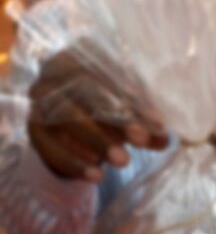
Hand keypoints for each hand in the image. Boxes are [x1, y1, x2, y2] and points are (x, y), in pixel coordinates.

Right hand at [28, 45, 167, 181]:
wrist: (67, 134)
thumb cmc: (104, 114)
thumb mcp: (126, 115)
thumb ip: (144, 124)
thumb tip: (163, 137)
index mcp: (79, 57)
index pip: (106, 72)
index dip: (133, 96)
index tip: (157, 121)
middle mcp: (54, 73)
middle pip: (86, 92)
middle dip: (117, 118)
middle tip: (142, 140)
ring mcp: (40, 101)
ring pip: (68, 118)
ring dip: (98, 141)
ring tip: (124, 162)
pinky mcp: (34, 130)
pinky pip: (53, 148)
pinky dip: (76, 163)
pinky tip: (98, 176)